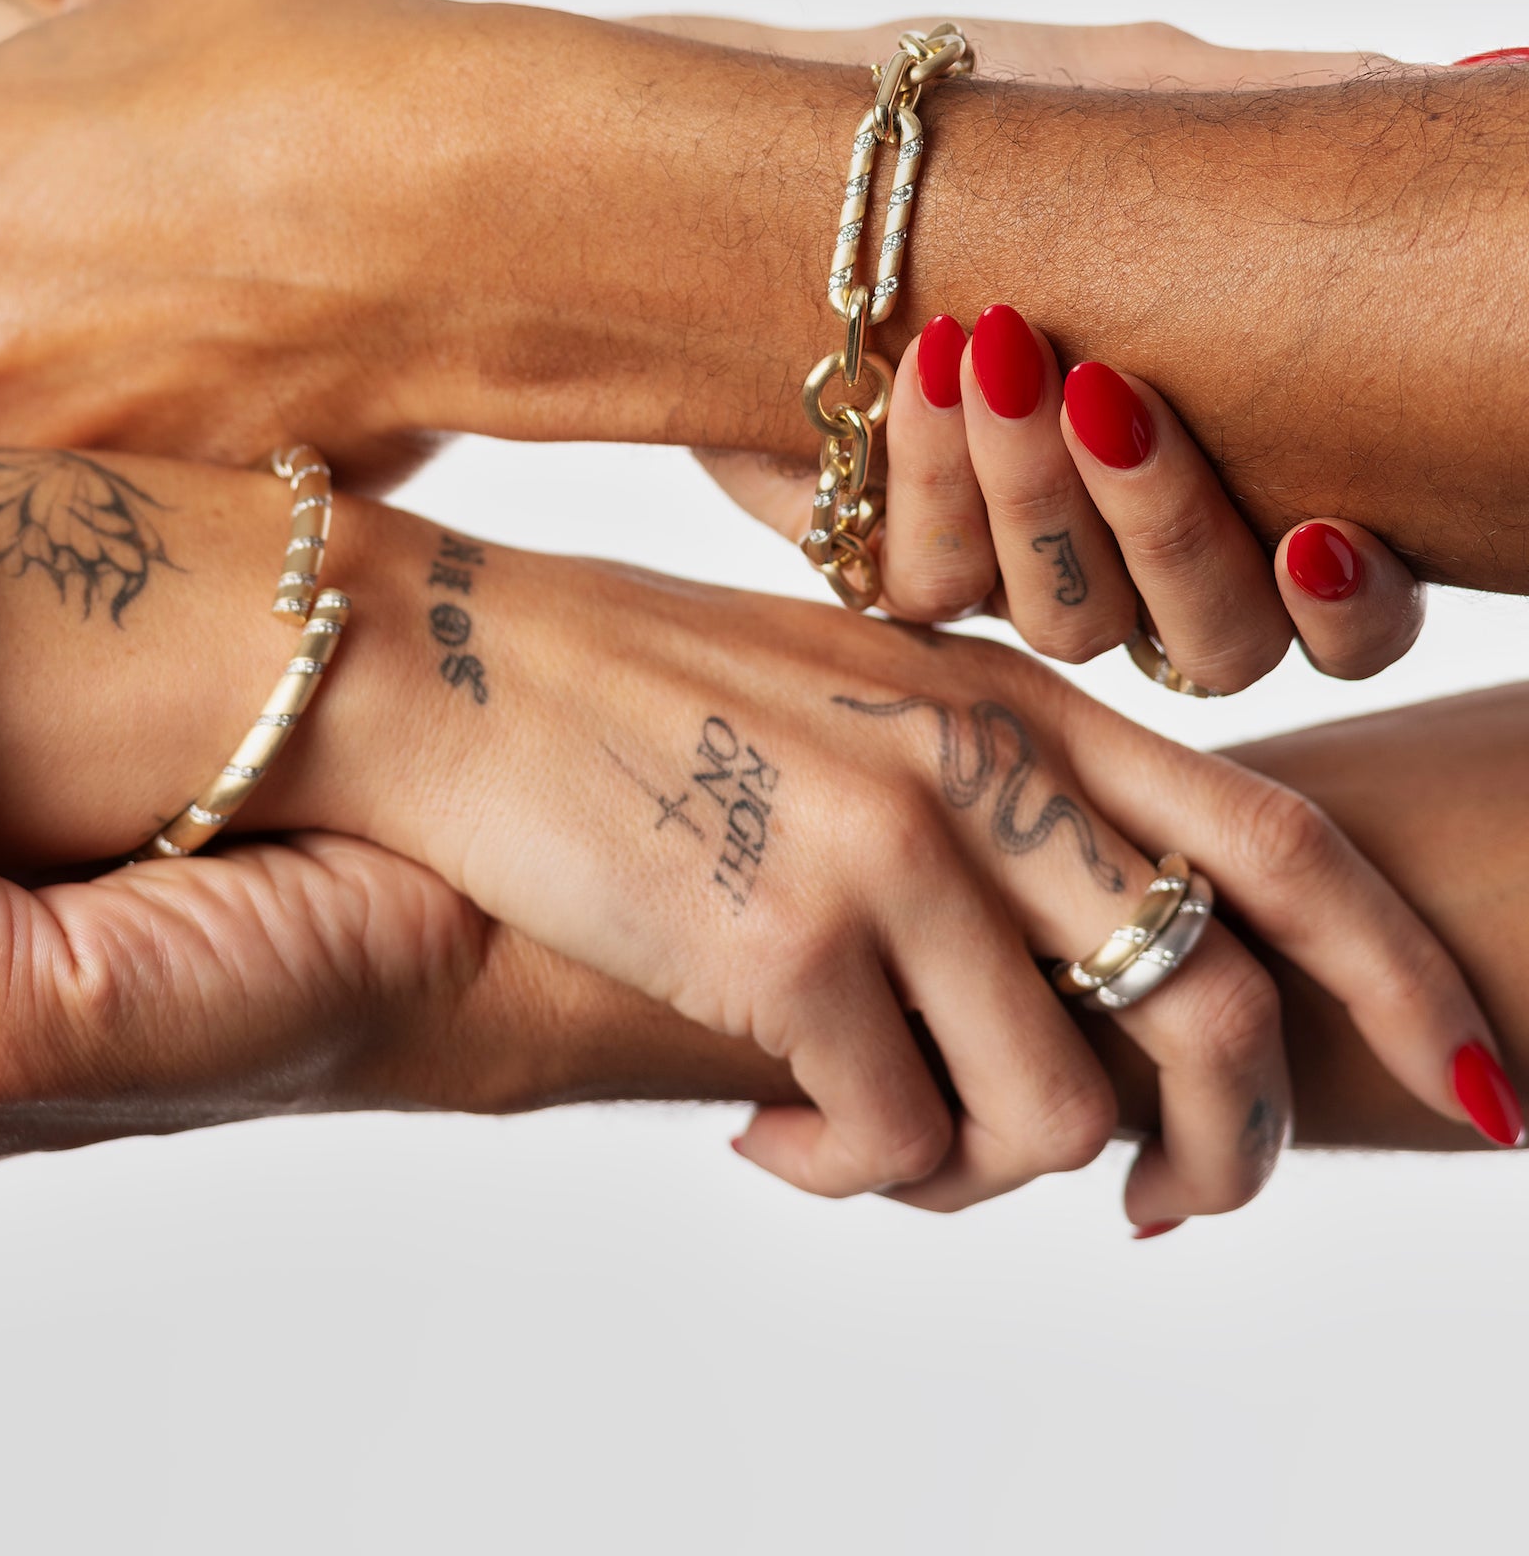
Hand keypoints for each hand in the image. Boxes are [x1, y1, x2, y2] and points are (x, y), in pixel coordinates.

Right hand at [400, 545, 1509, 1222]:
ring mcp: (886, 849)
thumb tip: (1078, 998)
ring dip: (981, 1175)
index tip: (1468, 1084)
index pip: (1277, 839)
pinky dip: (846, 1174)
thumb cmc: (642, 691)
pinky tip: (765, 1134)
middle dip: (1229, 1152)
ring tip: (868, 1139)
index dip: (1401, 974)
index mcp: (1015, 697)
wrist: (447, 665)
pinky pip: (892, 1144)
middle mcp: (978, 764)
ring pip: (1055, 1117)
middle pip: (1213, 1011)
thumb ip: (985, 804)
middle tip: (1165, 1209)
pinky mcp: (782, 940)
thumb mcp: (851, 702)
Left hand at [678, 24, 1427, 691]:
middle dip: (1170, 528)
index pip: (1338, 616)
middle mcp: (1135, 549)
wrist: (805, 147)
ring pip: (1066, 625)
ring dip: (1040, 496)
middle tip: (1110, 396)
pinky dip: (931, 481)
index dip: (1352, 611)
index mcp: (1241, 472)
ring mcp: (1014, 566)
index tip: (1324, 530)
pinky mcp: (889, 559)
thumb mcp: (1152, 95)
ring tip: (1004, 348)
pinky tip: (927, 363)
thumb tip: (1495, 85)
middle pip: (1212, 645)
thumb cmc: (996, 126)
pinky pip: (926, 588)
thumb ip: (1301, 120)